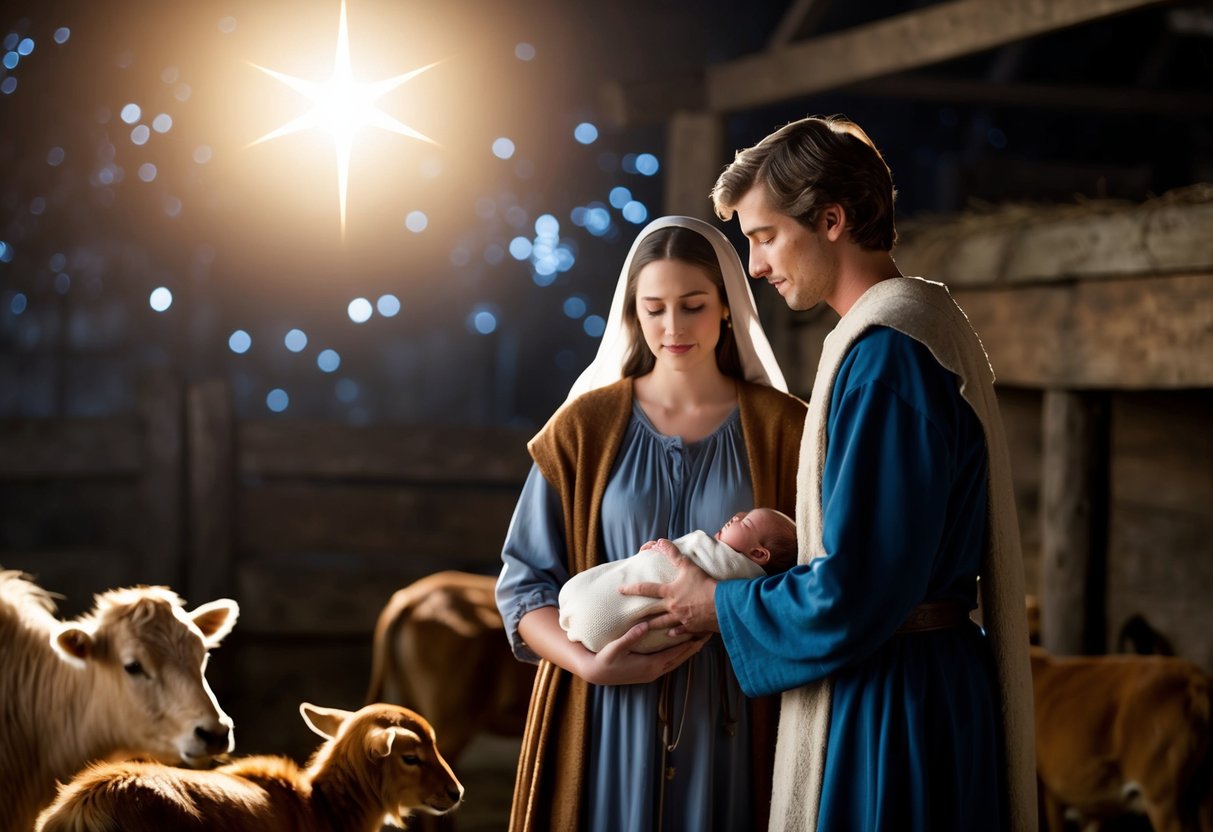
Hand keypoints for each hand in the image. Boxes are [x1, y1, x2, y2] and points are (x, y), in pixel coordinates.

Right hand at [577, 619, 705, 685]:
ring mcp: (653, 674)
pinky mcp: (649, 673)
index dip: (689, 643)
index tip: (700, 633)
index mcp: (650, 665)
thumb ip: (630, 637)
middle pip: (680, 658)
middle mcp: (655, 671)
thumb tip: (643, 626)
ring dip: (688, 651)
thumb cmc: (605, 660)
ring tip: (700, 640)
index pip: (675, 653)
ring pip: (677, 662)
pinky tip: (683, 648)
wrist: (597, 673)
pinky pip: (670, 663)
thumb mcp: (615, 648)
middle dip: (694, 646)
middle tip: (707, 635)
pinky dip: (679, 655)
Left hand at [619, 539, 720, 635]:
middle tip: (629, 619)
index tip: (620, 590)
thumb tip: (661, 541)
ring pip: (663, 624)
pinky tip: (671, 635)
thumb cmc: (705, 584)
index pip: (646, 589)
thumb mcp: (689, 566)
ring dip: (653, 626)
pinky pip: (681, 632)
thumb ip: (674, 554)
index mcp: (670, 593)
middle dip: (640, 615)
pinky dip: (676, 633)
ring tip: (644, 630)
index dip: (632, 588)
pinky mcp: (692, 628)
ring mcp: (681, 620)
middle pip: (653, 612)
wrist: (722, 605)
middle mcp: (672, 607)